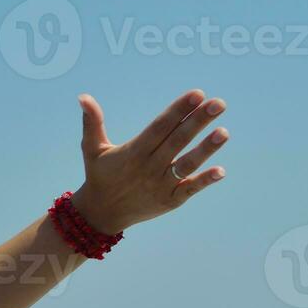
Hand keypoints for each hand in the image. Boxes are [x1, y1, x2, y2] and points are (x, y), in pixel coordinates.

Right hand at [70, 90, 230, 234]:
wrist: (100, 214)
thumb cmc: (99, 175)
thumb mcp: (92, 148)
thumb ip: (92, 122)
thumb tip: (83, 96)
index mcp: (133, 152)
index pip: (160, 126)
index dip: (179, 110)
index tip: (197, 94)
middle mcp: (148, 167)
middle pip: (177, 140)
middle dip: (198, 121)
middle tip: (219, 103)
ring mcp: (160, 185)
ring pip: (186, 164)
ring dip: (205, 149)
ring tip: (224, 132)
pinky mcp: (169, 201)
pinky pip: (188, 189)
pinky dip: (204, 181)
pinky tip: (220, 171)